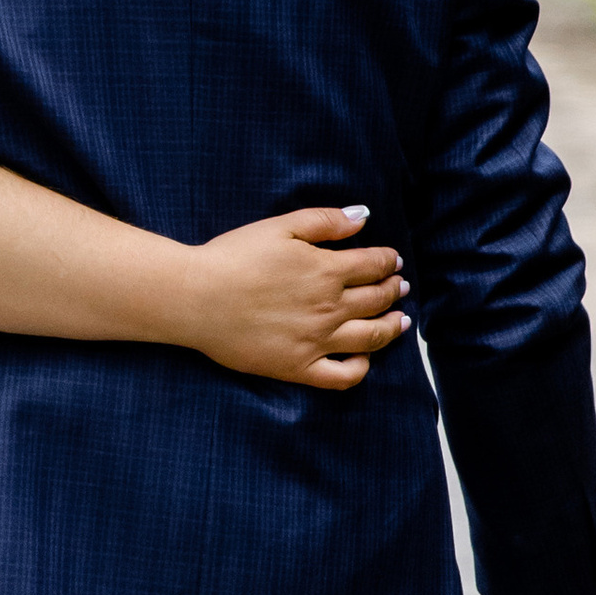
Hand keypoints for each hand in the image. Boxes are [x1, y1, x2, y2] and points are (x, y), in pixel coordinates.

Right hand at [177, 205, 410, 393]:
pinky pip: (343, 377)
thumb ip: (325, 221)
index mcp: (327, 270)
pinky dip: (361, 368)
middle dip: (394, 290)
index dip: (389, 261)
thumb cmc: (233, 257)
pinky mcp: (298, 367)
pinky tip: (364, 358)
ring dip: (392, 327)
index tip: (393, 261)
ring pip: (372, 337)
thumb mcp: (280, 226)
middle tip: (400, 287)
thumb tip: (363, 217)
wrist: (195, 298)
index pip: (375, 265)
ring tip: (400, 322)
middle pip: (378, 300)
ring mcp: (317, 341)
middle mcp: (330, 308)